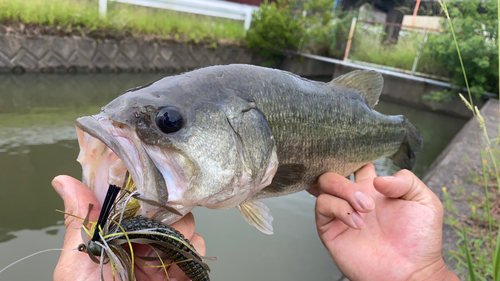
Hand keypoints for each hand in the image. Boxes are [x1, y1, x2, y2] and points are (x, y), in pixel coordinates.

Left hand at [52, 175, 204, 280]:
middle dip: (165, 212)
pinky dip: (192, 251)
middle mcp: (145, 244)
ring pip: (187, 228)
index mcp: (119, 236)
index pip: (139, 203)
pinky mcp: (184, 274)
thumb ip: (80, 221)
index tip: (144, 186)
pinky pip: (197, 253)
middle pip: (168, 211)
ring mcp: (166, 259)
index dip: (144, 192)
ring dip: (180, 231)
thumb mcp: (78, 262)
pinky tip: (176, 259)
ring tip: (161, 246)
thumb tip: (64, 181)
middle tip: (152, 224)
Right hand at [309, 163, 458, 280]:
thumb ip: (406, 180)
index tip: (363, 161)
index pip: (356, 163)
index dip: (355, 157)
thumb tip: (379, 179)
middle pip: (334, 171)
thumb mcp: (425, 202)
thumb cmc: (420, 241)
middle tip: (366, 199)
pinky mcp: (331, 230)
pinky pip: (322, 207)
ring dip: (344, 192)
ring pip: (324, 184)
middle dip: (346, 178)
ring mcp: (342, 214)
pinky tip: (356, 222)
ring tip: (365, 211)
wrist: (411, 272)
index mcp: (374, 189)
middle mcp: (354, 199)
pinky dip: (338, 209)